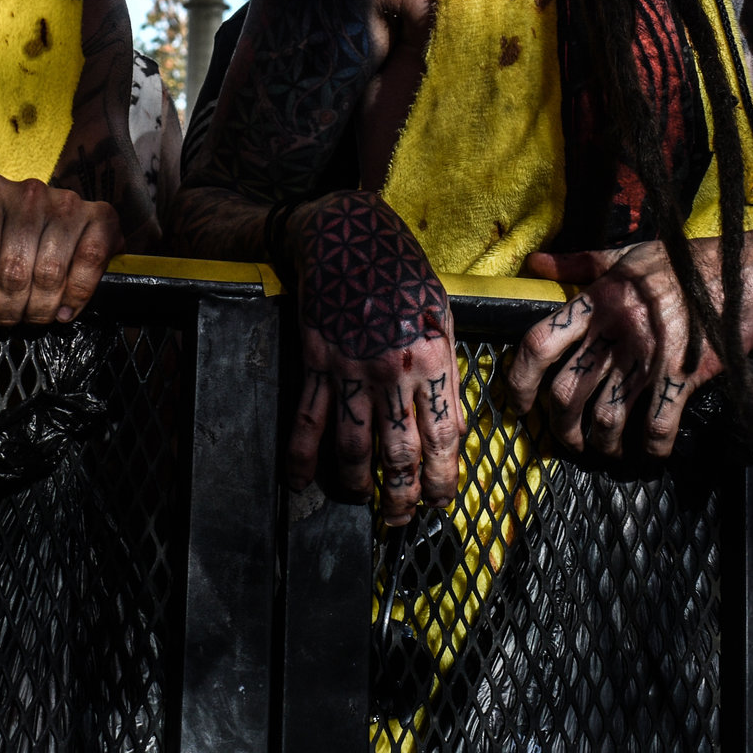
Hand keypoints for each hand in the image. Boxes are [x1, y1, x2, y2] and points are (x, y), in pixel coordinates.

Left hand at [0, 171, 121, 324]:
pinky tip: (63, 310)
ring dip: (38, 309)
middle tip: (4, 319)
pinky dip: (76, 296)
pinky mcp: (101, 216)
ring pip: (50, 274)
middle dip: (6, 309)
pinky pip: (89, 264)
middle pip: (14, 270)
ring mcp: (67, 203)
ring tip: (30, 317)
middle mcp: (29, 191)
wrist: (52, 219)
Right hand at [284, 191, 462, 525]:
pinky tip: (301, 480)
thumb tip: (452, 426)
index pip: (443, 437)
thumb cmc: (401, 272)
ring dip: (356, 485)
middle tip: (401, 517)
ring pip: (352, 446)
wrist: (347, 235)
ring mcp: (349, 369)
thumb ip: (445, 370)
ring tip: (361, 501)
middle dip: (401, 495)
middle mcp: (391, 371)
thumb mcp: (440, 315)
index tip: (441, 499)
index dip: (442, 479)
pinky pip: (308, 419)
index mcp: (431, 359)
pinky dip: (302, 456)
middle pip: (398, 453)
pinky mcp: (315, 362)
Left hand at [507, 234, 752, 456]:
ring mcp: (650, 355)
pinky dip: (648, 449)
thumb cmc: (686, 263)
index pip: (540, 343)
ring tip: (604, 449)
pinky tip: (649, 452)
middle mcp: (617, 329)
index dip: (520, 380)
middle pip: (567, 392)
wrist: (751, 273)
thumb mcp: (626, 255)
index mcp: (598, 299)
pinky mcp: (684, 376)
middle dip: (561, 426)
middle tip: (568, 437)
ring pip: (605, 417)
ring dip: (600, 444)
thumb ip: (578, 264)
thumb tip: (534, 263)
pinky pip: (655, 427)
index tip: (520, 404)